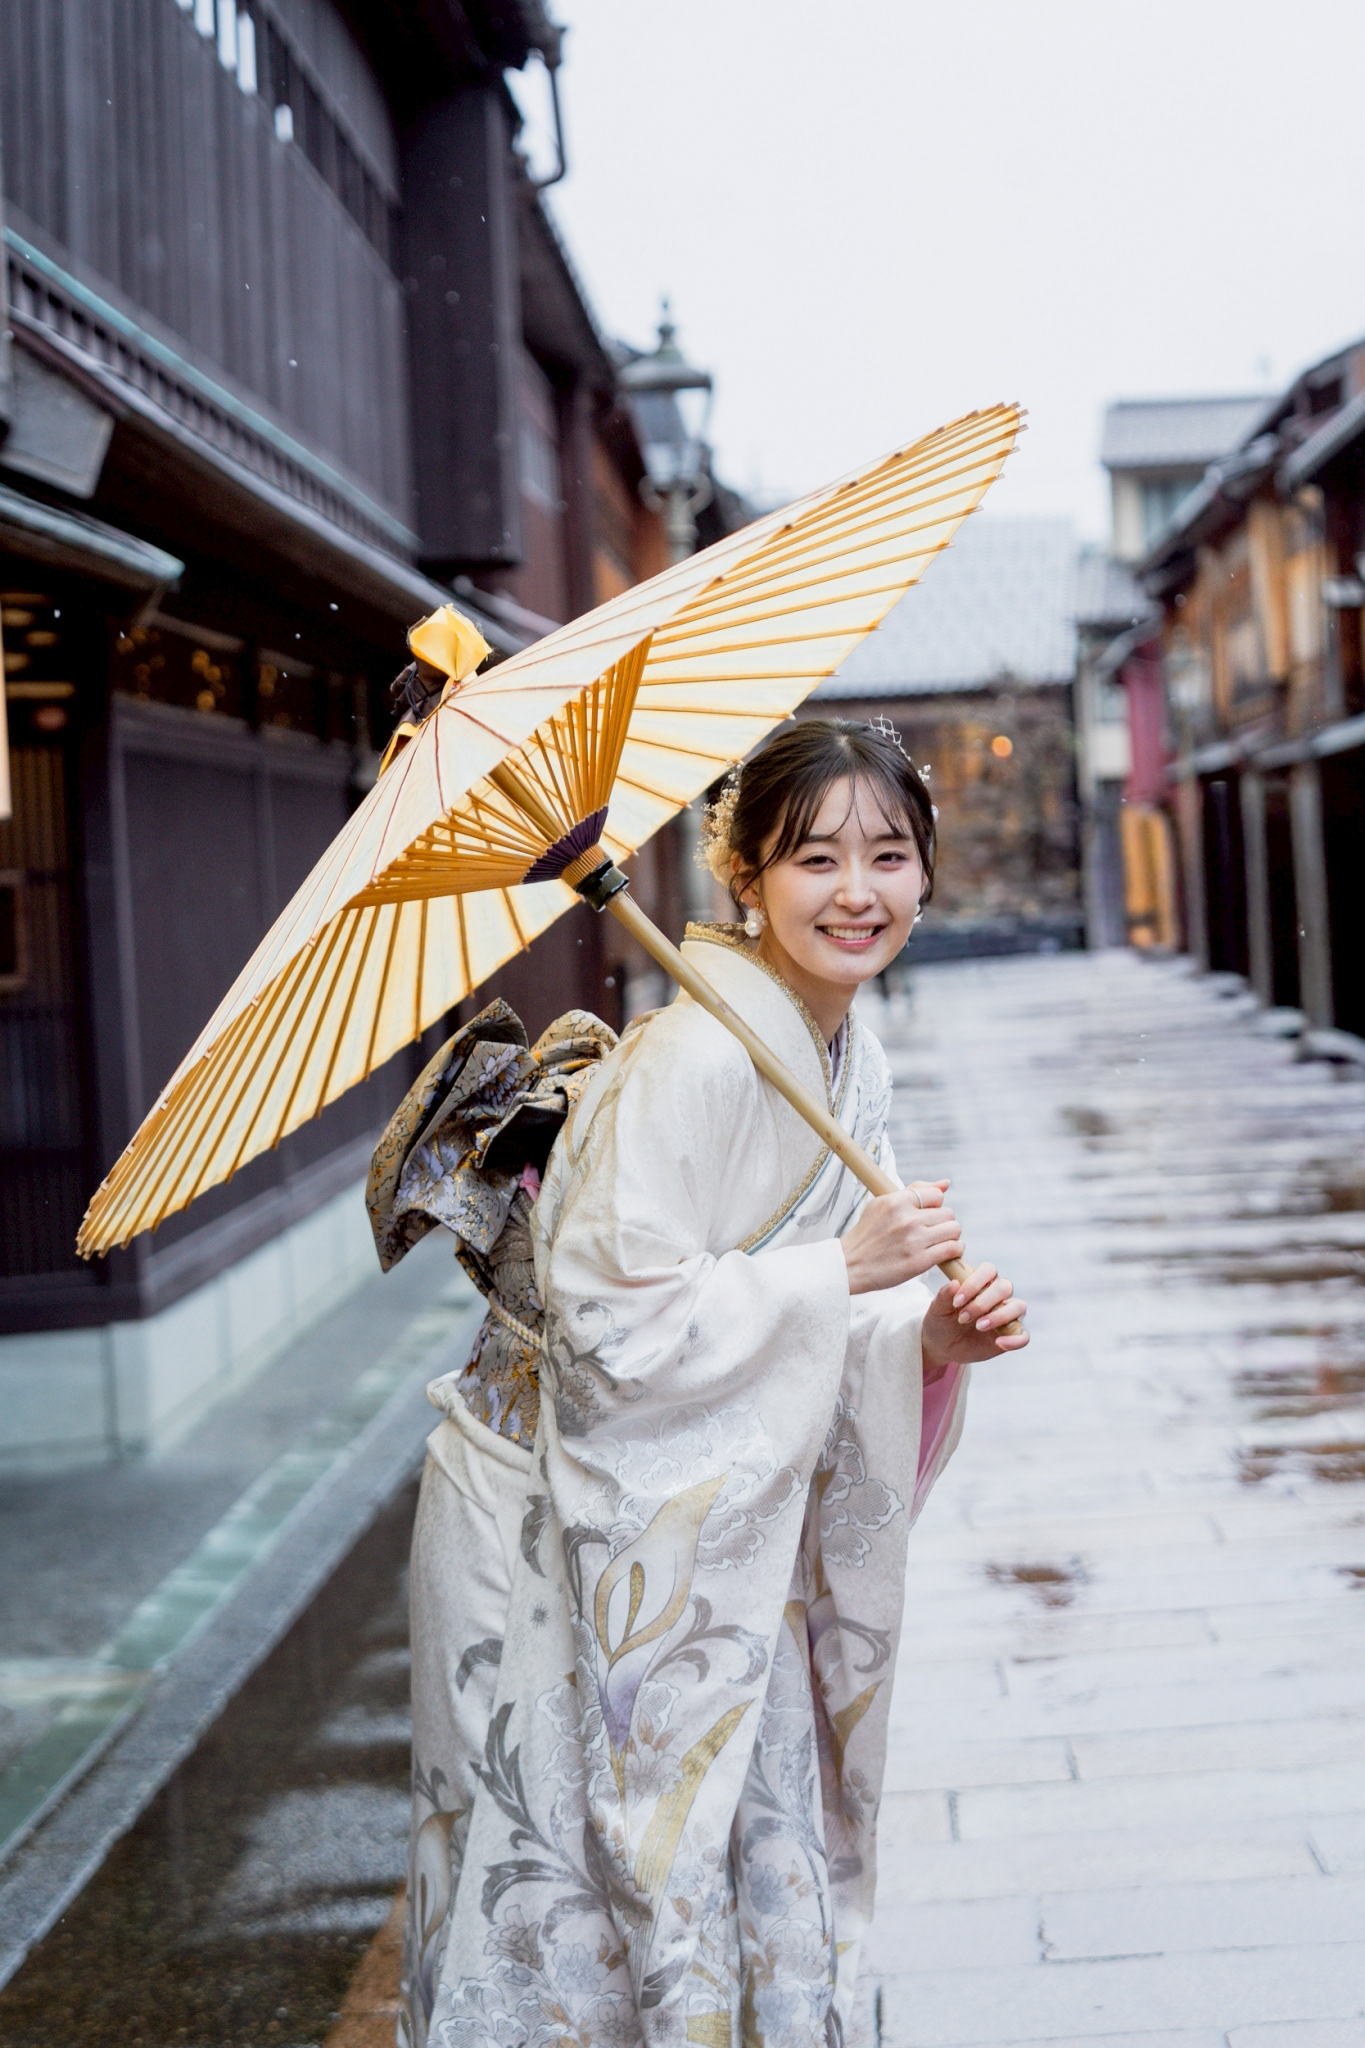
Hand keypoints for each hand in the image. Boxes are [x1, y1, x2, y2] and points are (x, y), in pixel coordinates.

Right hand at [841, 1180, 963, 1295]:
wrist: (850, 1265)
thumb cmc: (867, 1234)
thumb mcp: (883, 1204)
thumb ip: (915, 1190)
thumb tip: (946, 1184)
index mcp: (896, 1201)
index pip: (936, 1195)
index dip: (934, 1206)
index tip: (925, 1217)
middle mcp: (907, 1219)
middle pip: (948, 1213)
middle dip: (942, 1222)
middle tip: (930, 1232)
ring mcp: (914, 1240)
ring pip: (954, 1229)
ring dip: (950, 1236)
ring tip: (938, 1242)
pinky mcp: (920, 1261)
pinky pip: (952, 1249)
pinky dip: (954, 1251)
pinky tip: (944, 1253)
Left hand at [921, 1263, 1028, 1376]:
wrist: (942, 1345)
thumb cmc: (941, 1320)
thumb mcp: (938, 1309)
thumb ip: (944, 1295)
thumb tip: (954, 1282)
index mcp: (981, 1282)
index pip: (989, 1270)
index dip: (975, 1283)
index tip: (957, 1301)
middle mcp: (997, 1296)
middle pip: (1005, 1287)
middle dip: (983, 1302)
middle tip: (962, 1317)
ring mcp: (1007, 1315)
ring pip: (1019, 1307)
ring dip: (999, 1316)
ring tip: (979, 1326)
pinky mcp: (1010, 1335)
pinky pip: (1023, 1336)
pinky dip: (1015, 1340)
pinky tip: (998, 1343)